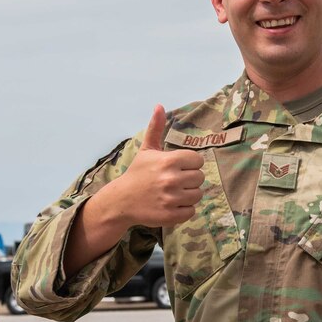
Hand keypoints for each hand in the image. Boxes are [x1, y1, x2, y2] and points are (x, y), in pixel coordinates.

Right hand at [90, 104, 204, 228]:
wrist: (121, 200)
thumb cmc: (138, 173)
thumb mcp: (147, 149)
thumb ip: (156, 128)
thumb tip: (159, 105)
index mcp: (168, 161)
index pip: (198, 160)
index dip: (190, 164)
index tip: (178, 167)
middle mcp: (171, 179)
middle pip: (200, 178)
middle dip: (189, 179)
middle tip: (175, 181)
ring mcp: (171, 198)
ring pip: (197, 195)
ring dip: (188, 194)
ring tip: (174, 192)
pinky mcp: (170, 215)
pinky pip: (191, 211)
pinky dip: (184, 209)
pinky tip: (172, 204)